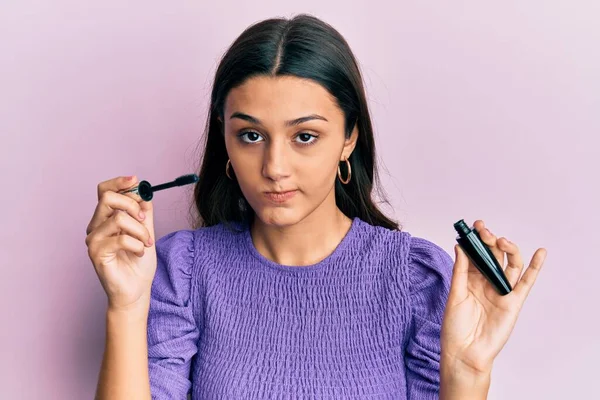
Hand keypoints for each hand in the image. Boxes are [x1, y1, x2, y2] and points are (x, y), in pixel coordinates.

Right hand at [85, 175, 156, 311]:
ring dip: (140, 230)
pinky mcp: (96, 253)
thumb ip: (143, 212)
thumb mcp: (146, 231)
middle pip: (107, 198)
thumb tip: (144, 192)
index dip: (119, 182)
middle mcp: (95, 226)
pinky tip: (139, 252)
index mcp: (105, 218)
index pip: (104, 191)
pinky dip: (136, 244)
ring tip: (146, 242)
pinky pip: (120, 238)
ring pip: (118, 218)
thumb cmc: (139, 263)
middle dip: (132, 204)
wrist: (136, 290)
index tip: (136, 180)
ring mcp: (93, 240)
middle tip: (144, 219)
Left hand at [441, 220, 546, 376]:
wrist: (464, 352)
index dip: (475, 240)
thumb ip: (461, 271)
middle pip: (493, 256)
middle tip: (483, 230)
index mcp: (470, 279)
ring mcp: (501, 291)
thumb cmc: (455, 327)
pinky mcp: (513, 302)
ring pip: (510, 264)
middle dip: (489, 240)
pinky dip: (534, 267)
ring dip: (507, 249)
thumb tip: (460, 246)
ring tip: (500, 240)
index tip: (472, 226)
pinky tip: (540, 253)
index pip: (476, 254)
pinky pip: (526, 283)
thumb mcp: (455, 294)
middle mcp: (487, 283)